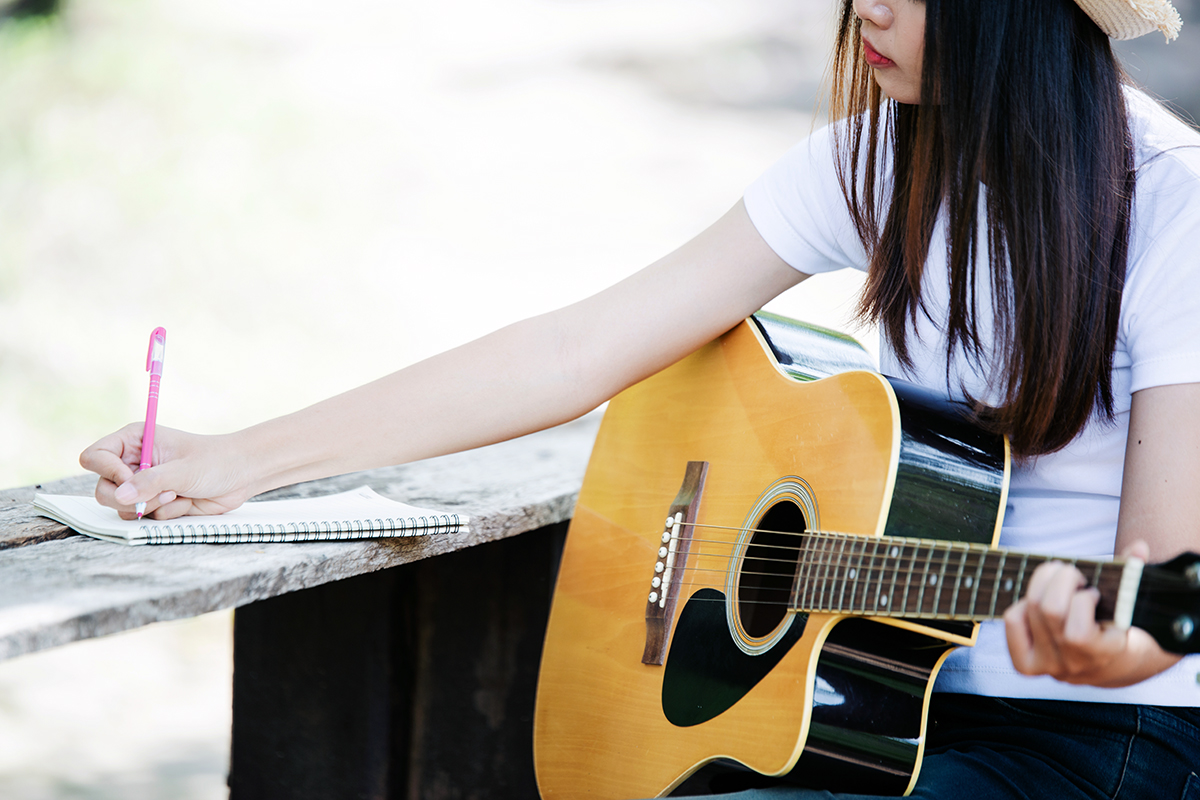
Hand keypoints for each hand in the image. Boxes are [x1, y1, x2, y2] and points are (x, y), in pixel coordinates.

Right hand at [79, 423, 254, 520]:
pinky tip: (187, 501)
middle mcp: (132, 462)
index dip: (107, 471)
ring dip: (152, 507)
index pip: (95, 456)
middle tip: (162, 494)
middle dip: (130, 498)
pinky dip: (167, 513)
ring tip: (178, 494)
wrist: (242, 475)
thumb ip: (151, 482)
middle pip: (103, 489)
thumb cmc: (216, 461)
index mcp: (134, 440)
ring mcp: (143, 485)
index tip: (130, 479)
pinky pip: (146, 517)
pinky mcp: (155, 503)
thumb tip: (119, 496)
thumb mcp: (183, 470)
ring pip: (123, 507)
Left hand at [1003, 541, 1181, 686]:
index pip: (1078, 632)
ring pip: (1031, 609)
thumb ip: (1134, 576)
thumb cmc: (1118, 625)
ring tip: (1058, 580)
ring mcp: (1047, 665)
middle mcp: (1072, 665)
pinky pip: (1013, 621)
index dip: (1085, 599)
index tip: (1094, 593)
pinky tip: (1040, 601)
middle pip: (1050, 609)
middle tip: (1075, 575)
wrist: (1109, 665)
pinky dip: (1023, 603)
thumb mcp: (1131, 606)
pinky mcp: (1026, 661)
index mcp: (1104, 655)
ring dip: (1043, 582)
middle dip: (1063, 579)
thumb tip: (1139, 547)